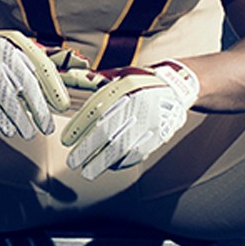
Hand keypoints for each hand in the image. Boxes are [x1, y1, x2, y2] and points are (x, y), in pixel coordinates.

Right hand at [0, 25, 69, 137]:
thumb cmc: (0, 52)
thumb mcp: (19, 49)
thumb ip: (38, 66)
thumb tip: (61, 90)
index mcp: (17, 46)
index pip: (41, 67)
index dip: (54, 87)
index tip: (63, 106)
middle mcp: (1, 56)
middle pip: (25, 84)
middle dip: (38, 109)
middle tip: (48, 129)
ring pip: (6, 98)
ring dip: (19, 120)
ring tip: (29, 134)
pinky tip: (9, 130)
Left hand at [60, 60, 199, 178]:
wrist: (178, 87)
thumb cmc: (143, 81)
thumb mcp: (121, 74)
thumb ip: (98, 81)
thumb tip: (74, 78)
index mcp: (126, 87)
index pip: (97, 110)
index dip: (79, 127)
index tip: (66, 140)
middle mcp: (138, 104)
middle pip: (107, 132)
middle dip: (87, 150)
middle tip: (73, 162)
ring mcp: (150, 121)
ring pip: (122, 147)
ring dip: (102, 162)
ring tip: (88, 171)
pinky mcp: (159, 135)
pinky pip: (138, 153)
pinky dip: (121, 162)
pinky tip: (109, 166)